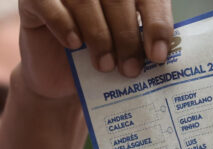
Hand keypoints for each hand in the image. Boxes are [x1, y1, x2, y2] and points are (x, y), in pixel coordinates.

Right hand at [17, 0, 173, 98]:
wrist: (60, 79)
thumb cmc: (98, 60)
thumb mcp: (125, 51)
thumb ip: (143, 43)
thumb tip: (163, 52)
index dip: (156, 21)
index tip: (158, 54)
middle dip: (127, 35)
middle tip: (131, 68)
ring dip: (99, 35)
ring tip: (105, 65)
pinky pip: (49, 4)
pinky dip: (65, 24)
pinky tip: (75, 45)